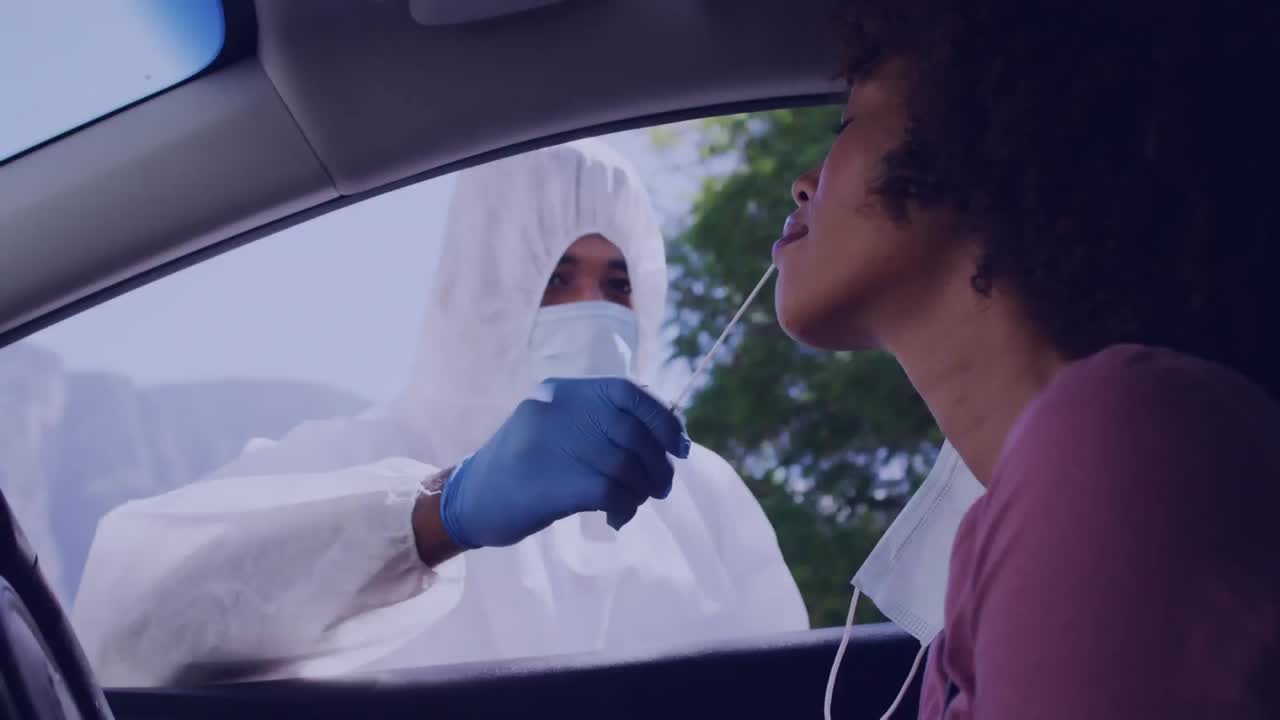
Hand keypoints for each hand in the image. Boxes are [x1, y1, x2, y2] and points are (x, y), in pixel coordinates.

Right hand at [439, 377, 690, 548]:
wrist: (468, 501)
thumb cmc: (523, 468)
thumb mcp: (556, 428)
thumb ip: (600, 423)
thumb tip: (666, 436)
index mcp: (561, 392)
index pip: (628, 392)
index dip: (663, 419)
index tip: (679, 446)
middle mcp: (556, 410)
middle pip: (633, 432)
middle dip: (658, 464)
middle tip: (661, 488)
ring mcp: (550, 444)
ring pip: (626, 464)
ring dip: (642, 489)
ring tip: (635, 503)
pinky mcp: (551, 483)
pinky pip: (612, 491)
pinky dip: (625, 506)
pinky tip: (616, 517)